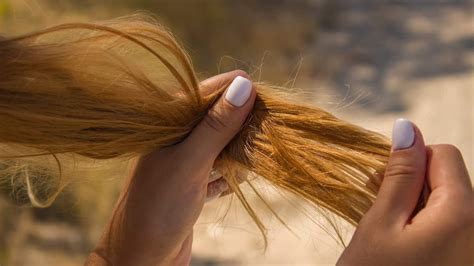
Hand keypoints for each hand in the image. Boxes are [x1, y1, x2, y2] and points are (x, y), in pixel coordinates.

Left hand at [86, 70, 255, 264]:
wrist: (141, 260)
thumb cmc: (158, 208)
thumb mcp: (190, 162)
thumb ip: (217, 125)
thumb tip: (245, 84)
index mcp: (166, 122)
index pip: (208, 92)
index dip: (237, 92)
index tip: (266, 98)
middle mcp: (175, 137)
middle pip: (219, 118)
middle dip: (241, 127)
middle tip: (259, 138)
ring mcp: (184, 161)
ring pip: (222, 145)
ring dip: (237, 155)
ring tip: (243, 166)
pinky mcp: (192, 183)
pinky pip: (220, 169)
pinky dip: (228, 176)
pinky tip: (229, 184)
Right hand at [338, 119, 473, 264]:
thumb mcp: (380, 223)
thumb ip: (399, 174)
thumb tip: (407, 128)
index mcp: (463, 213)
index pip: (443, 155)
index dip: (410, 160)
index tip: (383, 182)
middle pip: (448, 179)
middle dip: (412, 184)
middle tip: (379, 206)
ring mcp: (472, 246)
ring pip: (447, 202)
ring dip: (415, 205)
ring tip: (388, 229)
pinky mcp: (463, 257)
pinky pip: (449, 225)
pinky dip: (424, 225)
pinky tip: (402, 243)